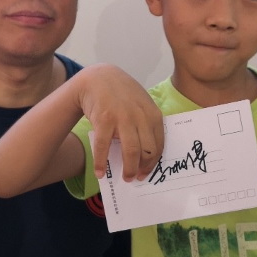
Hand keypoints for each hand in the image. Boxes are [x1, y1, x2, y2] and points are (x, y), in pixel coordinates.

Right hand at [76, 64, 163, 181]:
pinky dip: (101, 163)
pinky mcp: (104, 119)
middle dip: (143, 169)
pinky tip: (99, 172)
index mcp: (153, 114)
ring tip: (125, 178)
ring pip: (131, 151)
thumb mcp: (141, 103)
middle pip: (148, 151)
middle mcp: (141, 116)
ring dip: (129, 169)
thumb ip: (147, 123)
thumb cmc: (121, 94)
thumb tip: (148, 153)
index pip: (159, 145)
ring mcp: (123, 117)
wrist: (98, 78)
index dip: (153, 163)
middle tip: (136, 178)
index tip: (146, 173)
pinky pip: (104, 147)